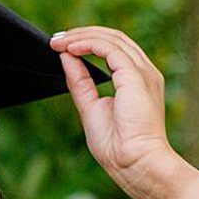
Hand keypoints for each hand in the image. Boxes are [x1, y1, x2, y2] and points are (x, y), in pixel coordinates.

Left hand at [50, 26, 186, 198]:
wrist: (135, 164)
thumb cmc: (118, 148)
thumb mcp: (90, 109)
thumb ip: (80, 83)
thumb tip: (67, 59)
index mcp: (137, 81)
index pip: (114, 50)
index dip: (88, 43)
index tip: (63, 47)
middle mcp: (144, 73)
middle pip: (114, 39)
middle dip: (83, 35)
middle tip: (55, 40)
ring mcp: (143, 72)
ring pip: (112, 39)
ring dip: (82, 37)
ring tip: (58, 42)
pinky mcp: (136, 76)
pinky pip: (109, 49)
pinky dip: (88, 45)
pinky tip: (71, 49)